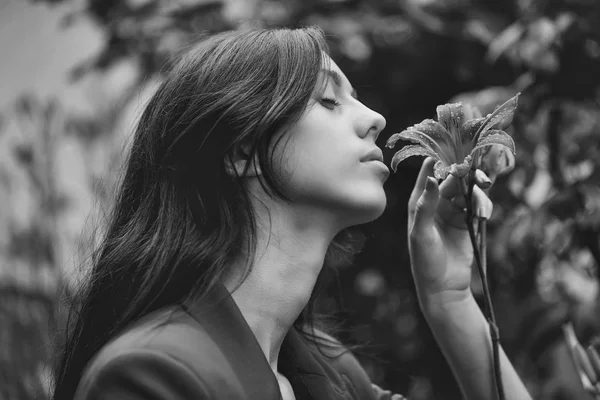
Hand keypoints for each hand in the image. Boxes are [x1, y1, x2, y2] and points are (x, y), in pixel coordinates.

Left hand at [407, 157, 493, 308]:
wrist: (443, 287)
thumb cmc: (424, 261)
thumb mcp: (421, 233)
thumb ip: (426, 206)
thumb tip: (431, 178)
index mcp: (419, 204)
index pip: (428, 176)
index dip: (437, 163)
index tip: (449, 151)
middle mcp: (435, 205)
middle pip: (451, 182)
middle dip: (463, 174)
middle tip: (474, 169)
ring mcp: (452, 213)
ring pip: (466, 192)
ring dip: (475, 187)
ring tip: (483, 183)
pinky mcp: (467, 223)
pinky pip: (477, 206)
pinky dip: (482, 202)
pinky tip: (484, 205)